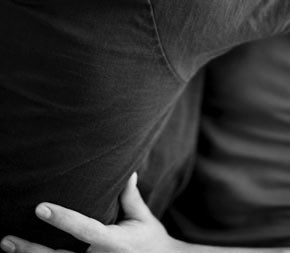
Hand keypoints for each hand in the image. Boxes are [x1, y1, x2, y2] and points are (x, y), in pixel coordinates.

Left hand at [0, 174, 176, 252]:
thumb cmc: (151, 241)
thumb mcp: (144, 219)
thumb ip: (131, 196)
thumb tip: (127, 169)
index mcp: (115, 243)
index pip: (85, 230)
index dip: (63, 219)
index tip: (41, 208)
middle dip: (31, 251)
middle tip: (7, 239)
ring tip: (7, 246)